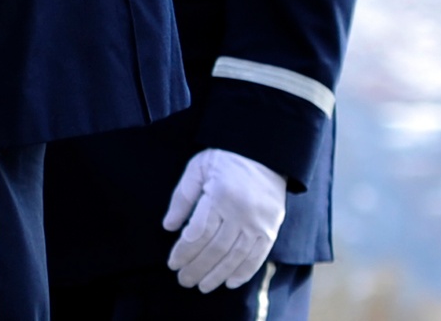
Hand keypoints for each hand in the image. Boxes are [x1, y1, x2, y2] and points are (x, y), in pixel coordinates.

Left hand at [162, 147, 286, 290]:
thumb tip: (169, 227)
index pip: (198, 233)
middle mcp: (240, 213)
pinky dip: (244, 272)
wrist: (264, 153)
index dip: (184, 252)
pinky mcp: (271, 230)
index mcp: (219, 196)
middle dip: (197, 267)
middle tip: (183, 280)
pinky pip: (257, 257)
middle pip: (215, 249)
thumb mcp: (197, 169)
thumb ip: (182, 198)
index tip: (172, 264)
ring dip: (217, 275)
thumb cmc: (224, 158)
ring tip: (202, 286)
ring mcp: (258, 224)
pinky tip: (230, 282)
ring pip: (235, 257)